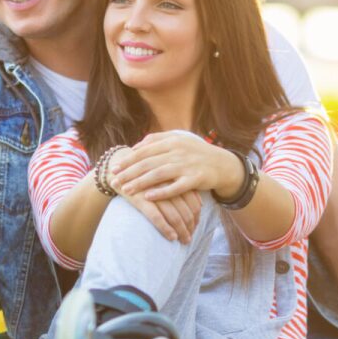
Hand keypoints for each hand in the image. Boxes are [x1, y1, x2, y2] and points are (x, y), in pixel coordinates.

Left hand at [113, 132, 242, 200]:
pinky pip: (176, 187)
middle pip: (148, 162)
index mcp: (172, 141)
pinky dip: (161, 192)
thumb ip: (157, 140)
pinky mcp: (195, 179)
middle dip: (129, 172)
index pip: (145, 150)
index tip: (114, 168)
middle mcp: (178, 151)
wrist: (222, 164)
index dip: (128, 159)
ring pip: (159, 174)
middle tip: (114, 181)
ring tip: (126, 190)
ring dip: (140, 183)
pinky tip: (148, 197)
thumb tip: (136, 146)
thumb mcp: (179, 140)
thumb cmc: (196, 153)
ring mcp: (187, 165)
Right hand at [118, 181, 202, 243]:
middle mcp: (169, 184)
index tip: (195, 227)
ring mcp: (155, 192)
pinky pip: (157, 217)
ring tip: (184, 241)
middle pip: (187, 211)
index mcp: (177, 178)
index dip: (197, 217)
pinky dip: (166, 229)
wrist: (119, 165)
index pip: (194, 202)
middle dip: (191, 227)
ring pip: (175, 216)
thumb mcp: (167, 176)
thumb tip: (200, 205)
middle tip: (190, 238)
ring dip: (182, 231)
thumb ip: (183, 188)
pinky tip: (171, 237)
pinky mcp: (140, 198)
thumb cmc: (148, 173)